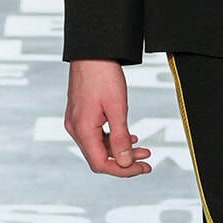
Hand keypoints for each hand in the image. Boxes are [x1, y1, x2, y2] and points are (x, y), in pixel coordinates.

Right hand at [65, 59, 150, 176]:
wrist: (92, 51)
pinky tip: (129, 137)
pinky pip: (96, 135)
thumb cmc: (104, 75)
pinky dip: (113, 139)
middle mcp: (75, 128)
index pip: (101, 164)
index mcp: (82, 129)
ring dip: (120, 151)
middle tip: (147, 161)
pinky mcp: (81, 115)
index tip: (143, 167)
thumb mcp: (117, 108)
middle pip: (99, 158)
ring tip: (143, 149)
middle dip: (125, 162)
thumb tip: (126, 163)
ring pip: (99, 147)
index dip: (123, 170)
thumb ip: (120, 138)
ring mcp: (76, 121)